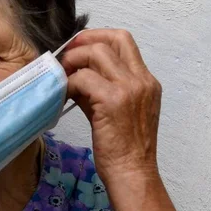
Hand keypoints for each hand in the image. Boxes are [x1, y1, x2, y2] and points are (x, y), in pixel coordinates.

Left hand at [61, 29, 161, 182]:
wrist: (132, 173)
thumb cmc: (124, 148)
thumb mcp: (118, 110)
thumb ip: (101, 88)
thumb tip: (75, 73)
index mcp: (147, 81)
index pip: (125, 40)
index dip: (98, 36)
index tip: (79, 46)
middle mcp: (142, 81)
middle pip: (113, 39)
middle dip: (84, 42)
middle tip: (66, 57)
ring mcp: (129, 89)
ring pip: (97, 53)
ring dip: (74, 61)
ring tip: (63, 76)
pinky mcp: (113, 101)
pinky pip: (84, 78)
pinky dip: (70, 83)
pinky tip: (64, 95)